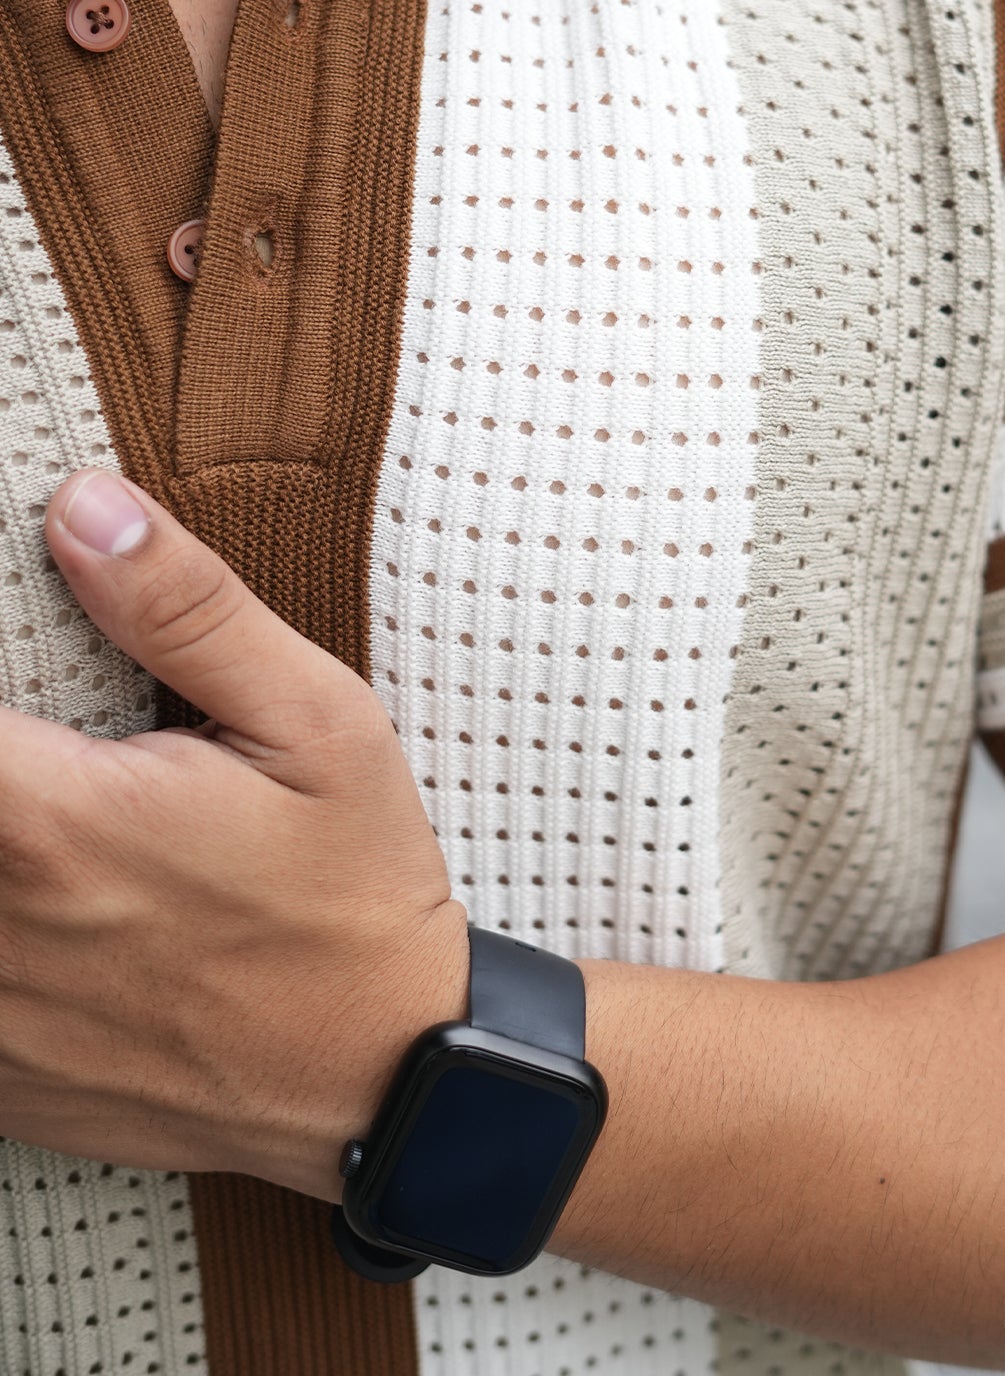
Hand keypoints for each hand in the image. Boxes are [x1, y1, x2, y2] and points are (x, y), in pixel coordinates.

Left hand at [0, 469, 468, 1199]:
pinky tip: (59, 908)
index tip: (18, 676)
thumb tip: (82, 509)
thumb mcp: (313, 721)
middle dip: (3, 760)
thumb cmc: (355, 894)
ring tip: (60, 822)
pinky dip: (3, 936)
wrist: (384, 1075)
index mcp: (51, 821)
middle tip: (48, 747)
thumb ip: (185, 610)